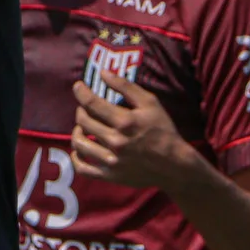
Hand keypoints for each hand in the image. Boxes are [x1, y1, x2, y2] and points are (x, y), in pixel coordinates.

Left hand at [71, 74, 201, 188]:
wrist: (174, 164)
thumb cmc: (163, 130)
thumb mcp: (150, 103)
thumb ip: (125, 86)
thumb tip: (103, 73)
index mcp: (125, 122)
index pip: (92, 103)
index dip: (81, 92)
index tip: (78, 86)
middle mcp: (115, 141)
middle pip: (83, 122)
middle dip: (81, 110)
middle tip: (86, 108)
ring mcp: (111, 161)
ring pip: (79, 143)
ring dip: (77, 131)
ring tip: (83, 127)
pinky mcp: (109, 176)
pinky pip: (82, 168)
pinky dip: (75, 158)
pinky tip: (80, 149)